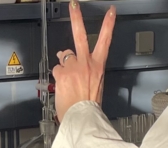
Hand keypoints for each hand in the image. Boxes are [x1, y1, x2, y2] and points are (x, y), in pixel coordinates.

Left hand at [52, 1, 116, 121]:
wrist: (82, 117)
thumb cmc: (89, 104)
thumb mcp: (96, 84)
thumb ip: (86, 69)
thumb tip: (73, 61)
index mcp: (99, 65)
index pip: (106, 40)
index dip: (108, 23)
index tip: (110, 11)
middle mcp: (87, 63)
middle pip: (80, 35)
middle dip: (76, 17)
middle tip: (73, 4)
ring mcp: (74, 67)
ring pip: (64, 57)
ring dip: (63, 65)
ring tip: (68, 80)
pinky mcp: (63, 73)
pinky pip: (56, 69)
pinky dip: (58, 76)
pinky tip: (62, 85)